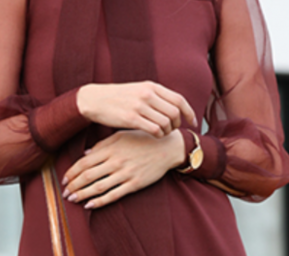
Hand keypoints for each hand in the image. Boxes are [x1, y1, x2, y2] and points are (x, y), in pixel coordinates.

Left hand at [61, 129, 184, 209]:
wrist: (167, 147)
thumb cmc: (143, 140)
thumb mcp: (120, 136)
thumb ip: (102, 145)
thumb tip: (85, 154)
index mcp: (110, 148)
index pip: (84, 163)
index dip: (71, 172)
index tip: (64, 179)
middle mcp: (116, 161)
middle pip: (88, 176)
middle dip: (73, 186)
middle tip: (65, 192)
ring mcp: (126, 173)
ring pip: (98, 187)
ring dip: (82, 194)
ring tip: (73, 200)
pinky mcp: (135, 184)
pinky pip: (114, 195)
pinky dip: (100, 201)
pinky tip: (89, 205)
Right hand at [76, 81, 195, 137]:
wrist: (95, 99)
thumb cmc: (119, 97)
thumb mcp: (139, 90)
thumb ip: (156, 96)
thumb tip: (176, 108)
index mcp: (151, 86)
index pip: (179, 100)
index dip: (189, 113)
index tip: (193, 122)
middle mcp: (147, 94)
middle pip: (175, 113)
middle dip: (177, 124)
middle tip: (171, 129)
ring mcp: (139, 106)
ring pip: (166, 123)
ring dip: (167, 131)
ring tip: (161, 132)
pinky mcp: (132, 118)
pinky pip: (155, 130)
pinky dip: (158, 135)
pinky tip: (154, 135)